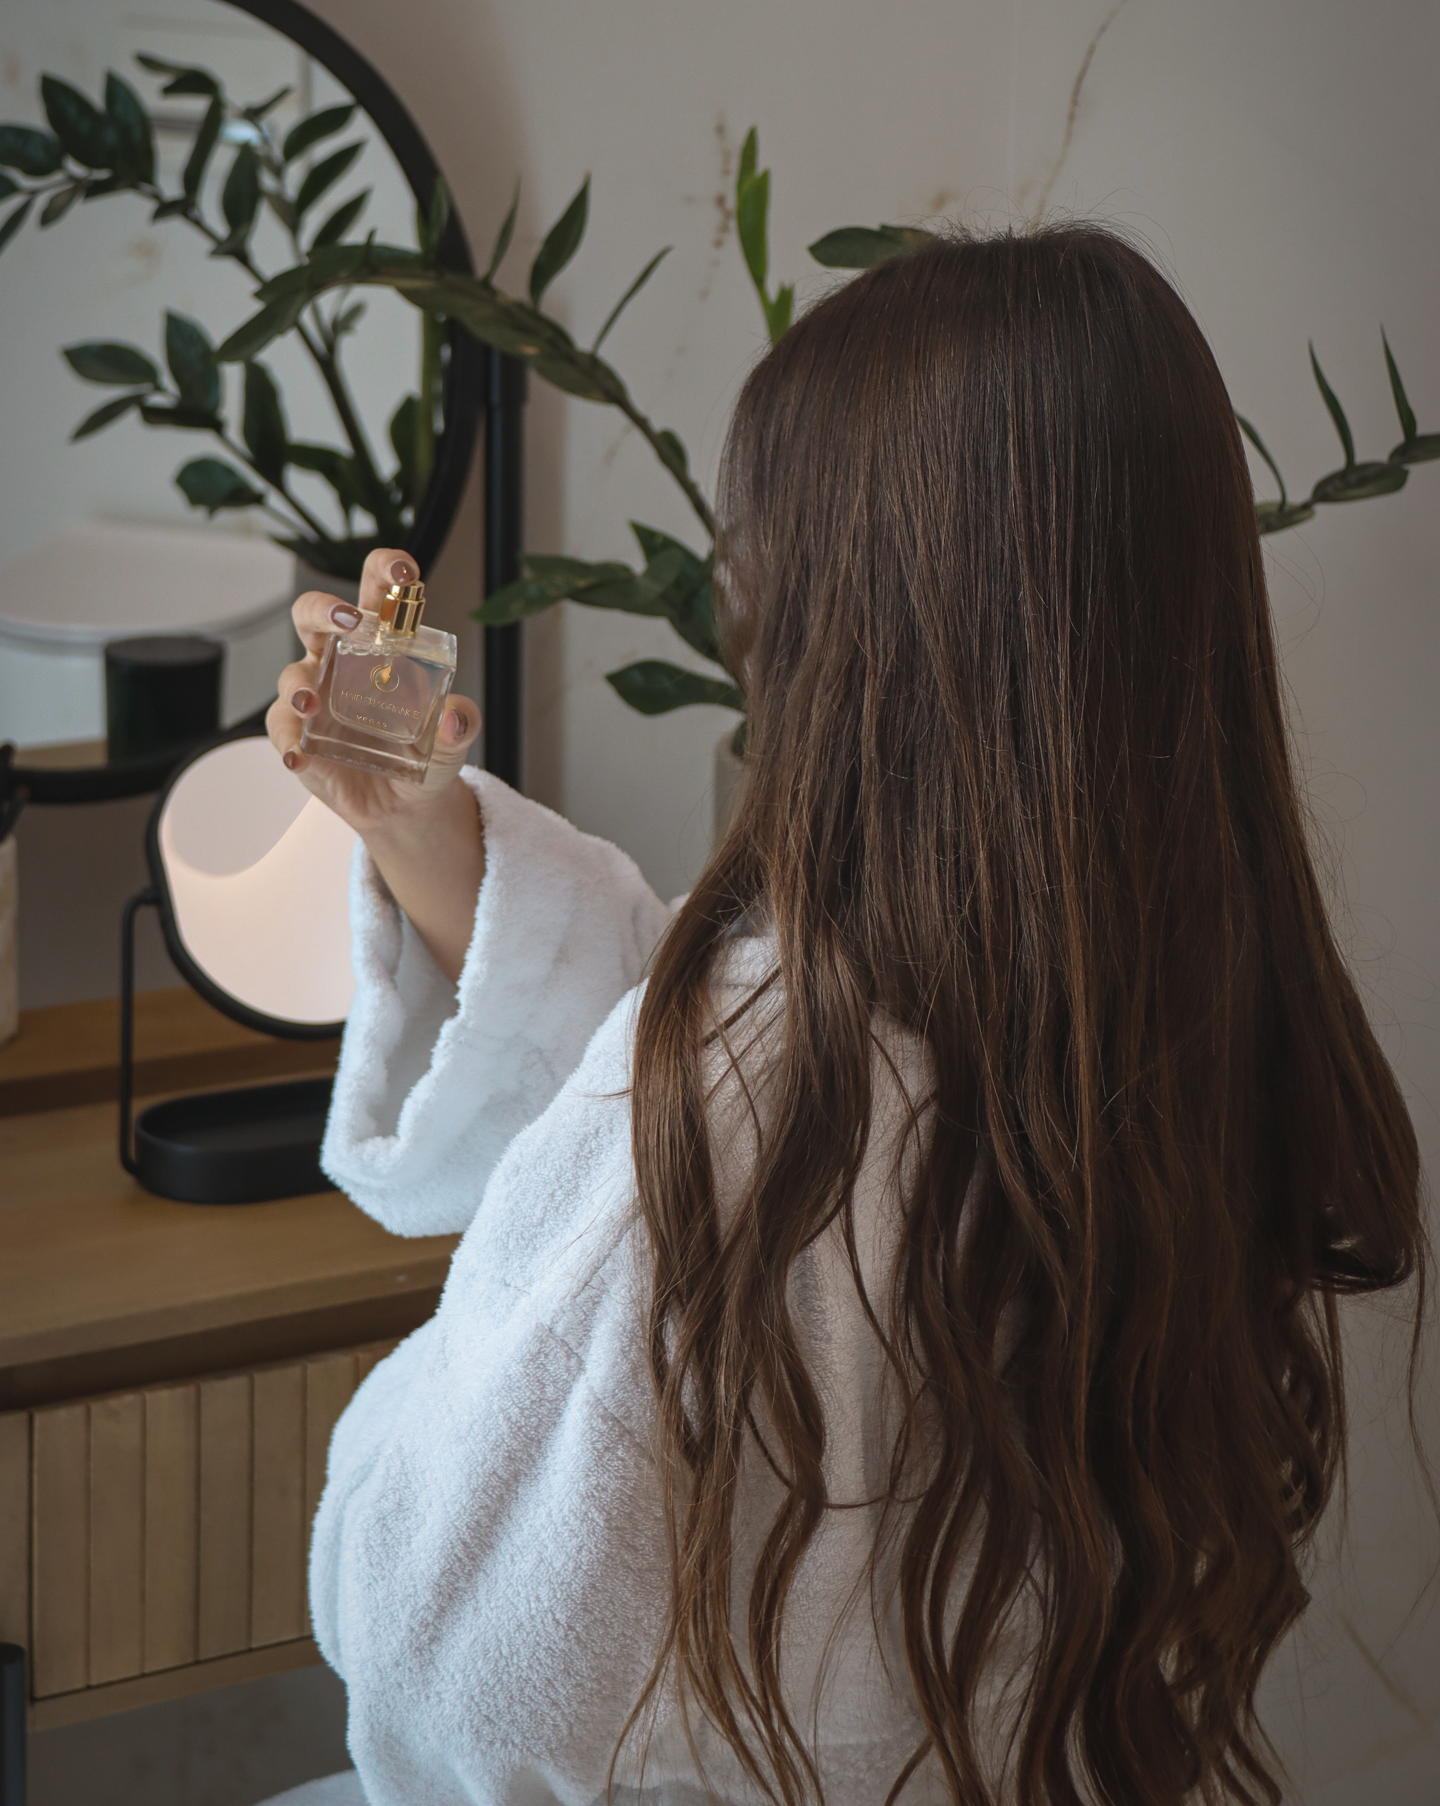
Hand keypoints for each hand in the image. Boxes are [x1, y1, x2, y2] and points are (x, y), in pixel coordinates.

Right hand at [266, 548, 480, 838]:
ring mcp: (314, 696)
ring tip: (312, 704)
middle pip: (313, 616)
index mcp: (380, 644)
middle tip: (346, 620)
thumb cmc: (426, 754)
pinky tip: (298, 757)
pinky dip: (288, 743)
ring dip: (299, 686)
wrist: (407, 804)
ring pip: (291, 675)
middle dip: (324, 609)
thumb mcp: (451, 741)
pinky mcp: (298, 734)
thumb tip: (457, 716)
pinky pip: (282, 730)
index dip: (385, 569)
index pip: (376, 592)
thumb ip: (460, 724)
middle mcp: (339, 661)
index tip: (405, 570)